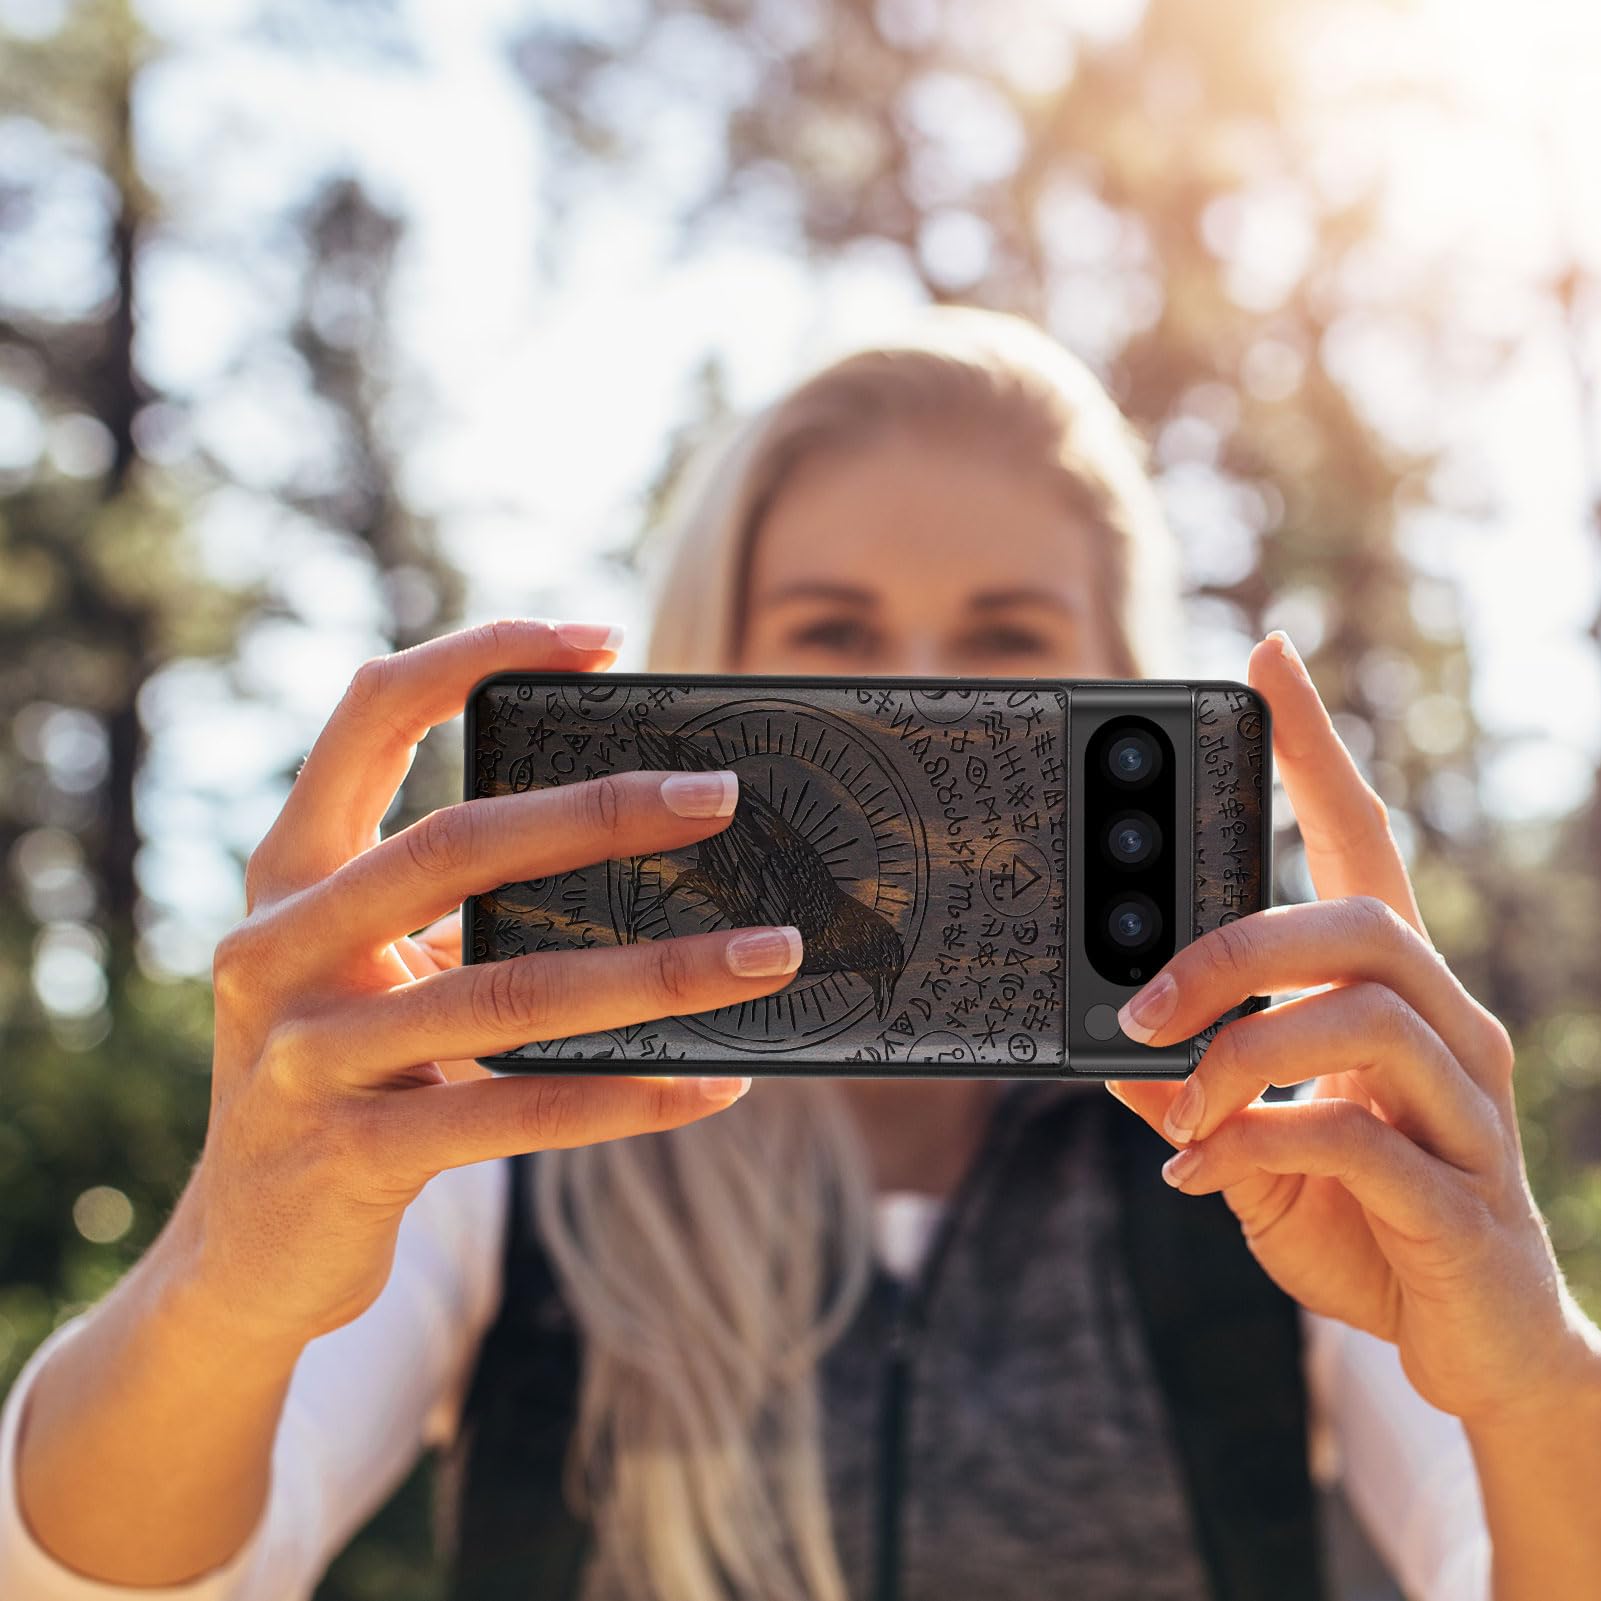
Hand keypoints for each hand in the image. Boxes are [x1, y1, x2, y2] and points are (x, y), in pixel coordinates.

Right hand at [183, 619, 803, 1349]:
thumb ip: (462, 908)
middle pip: (454, 845)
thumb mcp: (375, 970)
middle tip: (722, 798)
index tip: (601, 639)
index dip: (479, 655)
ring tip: (768, 952)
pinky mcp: (349, 1156)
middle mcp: (279, 947)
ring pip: (507, 992)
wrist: (244, 1252)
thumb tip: (648, 853)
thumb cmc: (346, 1073)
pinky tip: (714, 1083)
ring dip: (658, 971)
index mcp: (292, 871)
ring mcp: (304, 1055)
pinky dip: (627, 1096)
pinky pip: (516, 1114)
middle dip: (599, 813)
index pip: (372, 715)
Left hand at [1105, 630, 1600, 1428]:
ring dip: (1241, 1054)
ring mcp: (1467, 1112)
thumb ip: (1189, 1088)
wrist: (1473, 1346)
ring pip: (1365, 1017)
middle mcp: (1448, 1030)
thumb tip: (1103, 1047)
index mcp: (1394, 995)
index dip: (1317, 749)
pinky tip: (1206, 1173)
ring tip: (1175, 1105)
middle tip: (1140, 1005)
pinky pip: (1358, 1137)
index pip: (1362, 842)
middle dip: (1234, 949)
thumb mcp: (1252, 1141)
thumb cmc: (1361, 1217)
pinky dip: (1261, 1142)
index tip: (1267, 657)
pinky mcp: (1463, 1200)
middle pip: (1360, 922)